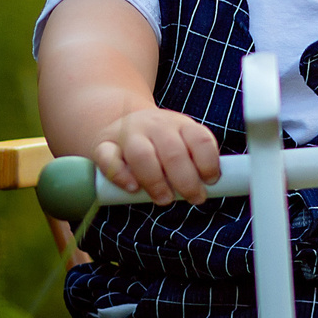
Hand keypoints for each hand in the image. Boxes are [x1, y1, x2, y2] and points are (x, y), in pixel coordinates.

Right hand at [92, 106, 222, 204]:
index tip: (211, 181)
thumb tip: (213, 188)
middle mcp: (155, 126)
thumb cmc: (159, 143)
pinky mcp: (104, 145)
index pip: (199, 139)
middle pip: (173, 151)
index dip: (208, 162)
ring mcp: (128, 134)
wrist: (121, 118)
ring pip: (141, 155)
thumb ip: (195, 162)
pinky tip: (132, 188)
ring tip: (164, 199)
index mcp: (180, 125)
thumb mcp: (182, 142)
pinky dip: (120, 175)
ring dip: (156, 181)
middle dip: (186, 180)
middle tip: (193, 198)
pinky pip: (109, 159)